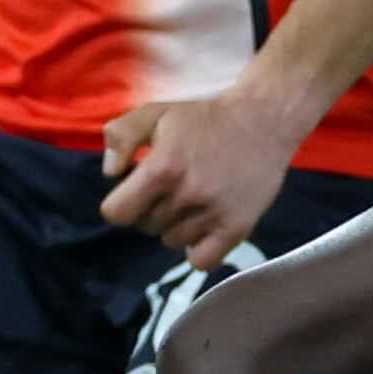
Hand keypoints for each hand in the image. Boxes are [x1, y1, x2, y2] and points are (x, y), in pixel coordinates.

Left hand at [96, 89, 299, 265]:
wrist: (262, 120)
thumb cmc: (204, 118)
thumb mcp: (156, 113)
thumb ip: (121, 136)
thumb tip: (110, 173)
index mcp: (162, 168)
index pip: (116, 213)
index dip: (118, 204)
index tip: (131, 194)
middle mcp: (187, 194)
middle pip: (144, 226)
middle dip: (149, 209)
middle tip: (170, 188)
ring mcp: (214, 213)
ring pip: (171, 241)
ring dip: (174, 225)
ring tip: (192, 199)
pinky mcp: (238, 227)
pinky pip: (202, 261)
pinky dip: (197, 250)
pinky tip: (202, 226)